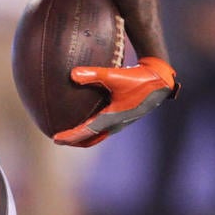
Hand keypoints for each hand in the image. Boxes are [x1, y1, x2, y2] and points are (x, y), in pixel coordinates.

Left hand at [54, 57, 178, 146]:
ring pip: (98, 135)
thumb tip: (72, 74)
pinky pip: (104, 129)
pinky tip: (87, 122)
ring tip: (70, 135)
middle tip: (58, 140)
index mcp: (112, 117)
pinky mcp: (124, 117)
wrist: (159, 81)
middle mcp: (116, 123)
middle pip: (91, 138)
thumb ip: (93, 74)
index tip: (56, 138)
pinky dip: (92, 131)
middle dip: (74, 141)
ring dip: (84, 137)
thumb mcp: (114, 76)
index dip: (70, 136)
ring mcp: (121, 122)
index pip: (86, 131)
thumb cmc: (137, 78)